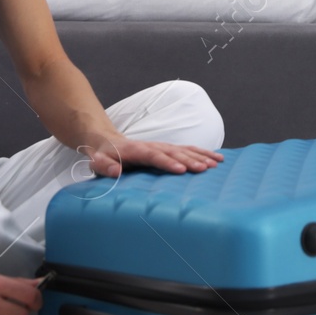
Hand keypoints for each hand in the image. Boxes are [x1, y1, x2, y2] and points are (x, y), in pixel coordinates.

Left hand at [76, 130, 225, 177]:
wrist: (108, 142)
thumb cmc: (104, 156)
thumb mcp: (98, 162)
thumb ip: (105, 167)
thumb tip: (115, 172)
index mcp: (137, 151)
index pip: (155, 156)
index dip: (168, 162)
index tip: (181, 169)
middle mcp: (154, 146)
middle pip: (174, 152)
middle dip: (190, 160)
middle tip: (205, 169)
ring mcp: (163, 146)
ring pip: (185, 149)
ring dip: (201, 155)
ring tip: (216, 163)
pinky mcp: (169, 149)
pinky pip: (188, 150)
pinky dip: (203, 153)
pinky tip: (217, 158)